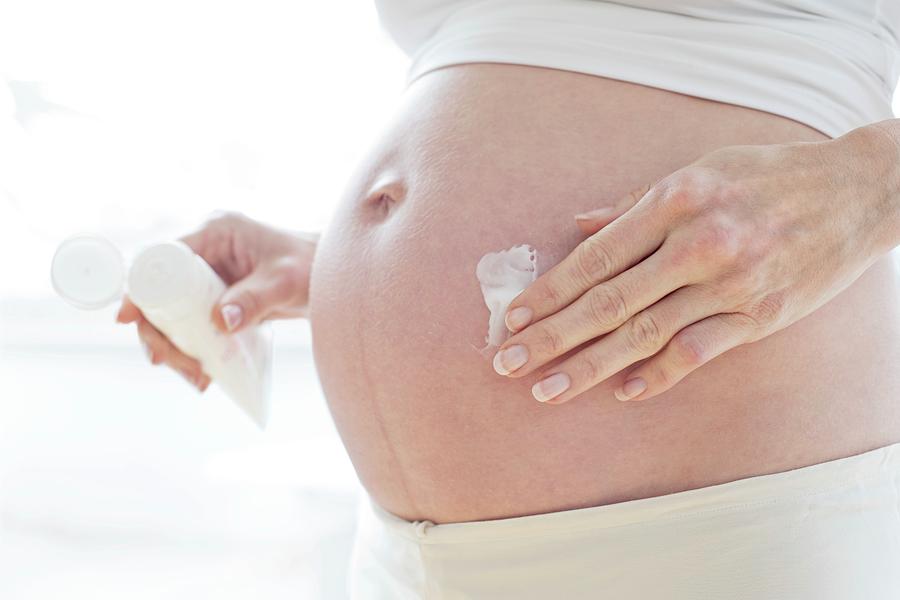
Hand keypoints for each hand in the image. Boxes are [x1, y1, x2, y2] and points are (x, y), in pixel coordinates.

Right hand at [115, 211, 317, 390]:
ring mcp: (211, 277)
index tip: (129, 318)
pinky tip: (205, 374)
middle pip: (161, 292)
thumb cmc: (313, 266)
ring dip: (177, 347)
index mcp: (214, 232)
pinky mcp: (219, 299)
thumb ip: (254, 299)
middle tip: (166, 362)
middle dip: (158, 331)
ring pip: (175, 313)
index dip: (141, 287)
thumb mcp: (284, 282)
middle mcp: (207, 252)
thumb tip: (220, 321)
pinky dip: (195, 349)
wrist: (333, 278)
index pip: (162, 258)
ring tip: (197, 378)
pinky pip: (195, 324)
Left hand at [492, 127, 892, 403]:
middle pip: (609, 301)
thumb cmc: (767, 176)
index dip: (550, 291)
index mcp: (675, 200)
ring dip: (590, 367)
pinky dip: (658, 374)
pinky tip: (621, 392)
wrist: (857, 192)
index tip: (514, 318)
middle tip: (508, 364)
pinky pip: (698, 351)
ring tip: (547, 390)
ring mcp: (730, 283)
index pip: (596, 257)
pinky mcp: (760, 315)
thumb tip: (578, 225)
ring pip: (645, 333)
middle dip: (552, 336)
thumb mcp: (699, 170)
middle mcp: (698, 243)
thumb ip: (634, 204)